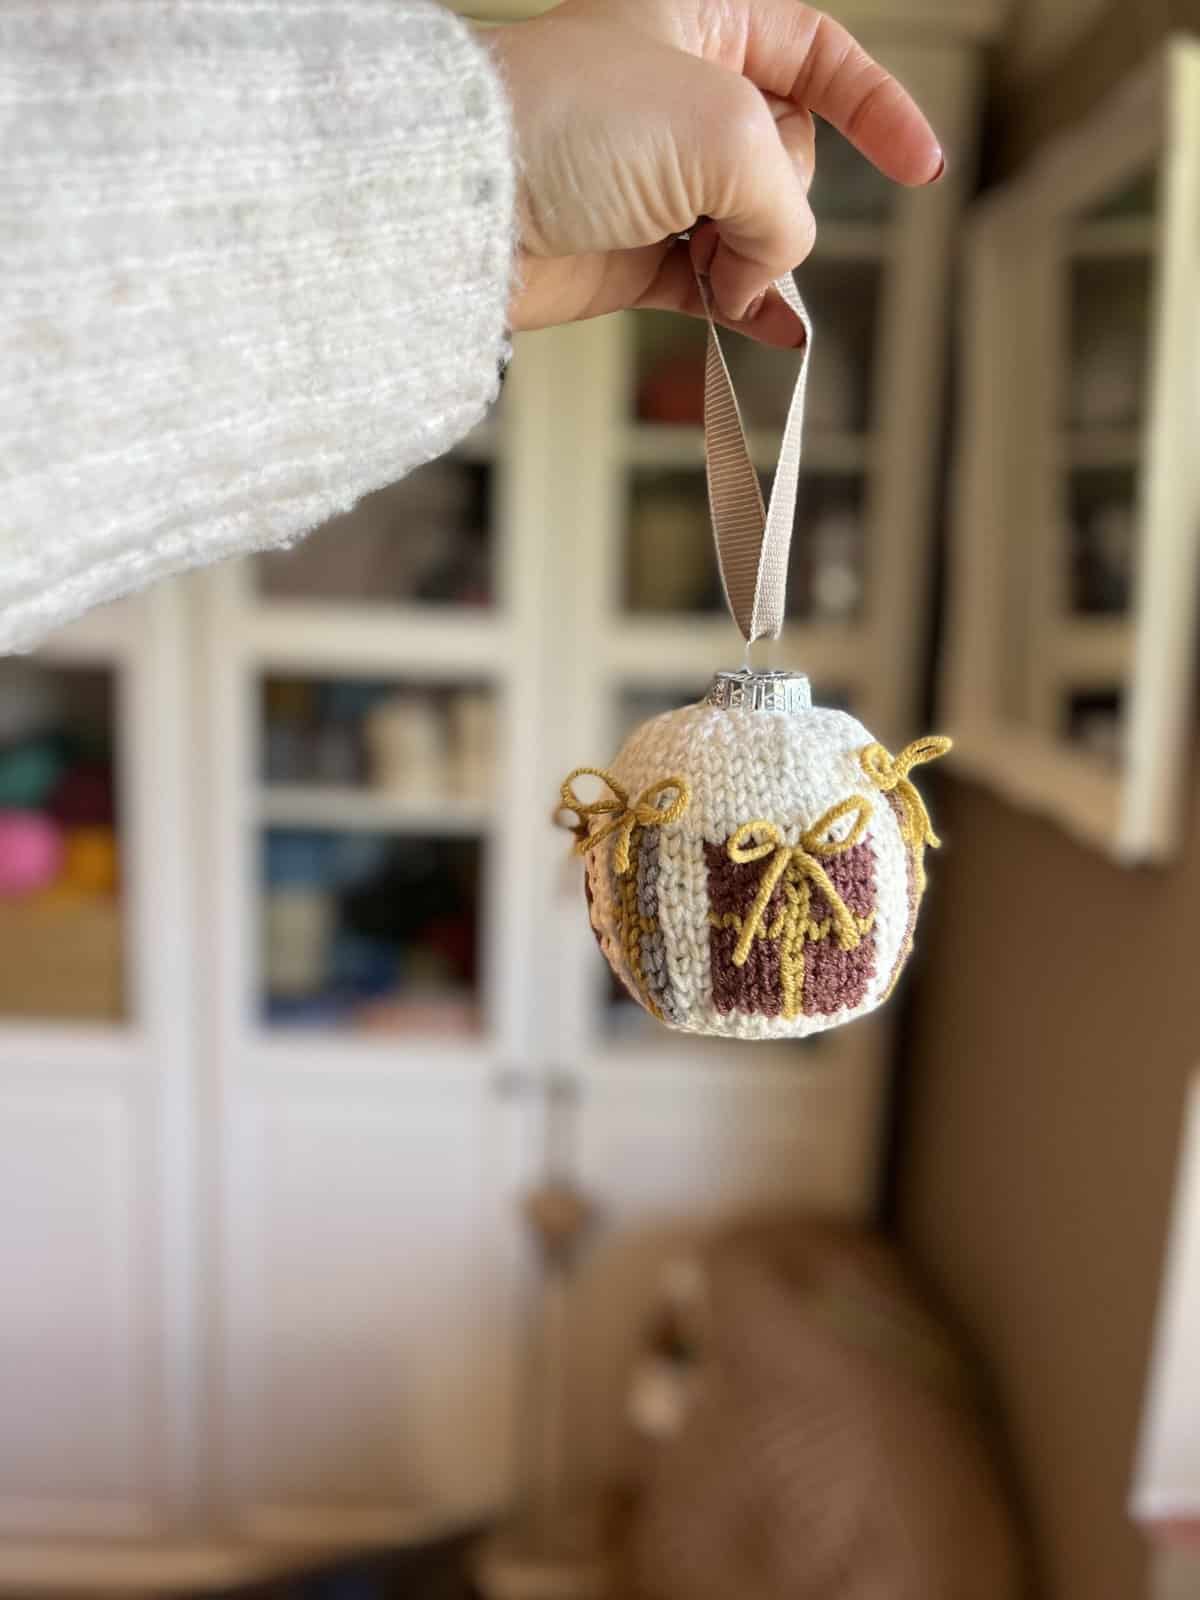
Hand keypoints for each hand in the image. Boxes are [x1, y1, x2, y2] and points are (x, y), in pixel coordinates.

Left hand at [477, 0, 941, 346]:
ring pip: (752, 225)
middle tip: (734, 214)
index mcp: (702, 17)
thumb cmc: (573, 122)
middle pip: (787, 153)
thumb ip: (784, 202)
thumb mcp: (725, 133)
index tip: (920, 166)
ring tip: (723, 274)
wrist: (468, 204)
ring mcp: (654, 178)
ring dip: (756, 260)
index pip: (818, 53)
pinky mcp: (629, 251)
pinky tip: (775, 329)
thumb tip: (770, 277)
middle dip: (779, 199)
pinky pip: (713, 280)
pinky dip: (744, 305)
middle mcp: (679, 94)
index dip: (875, 108)